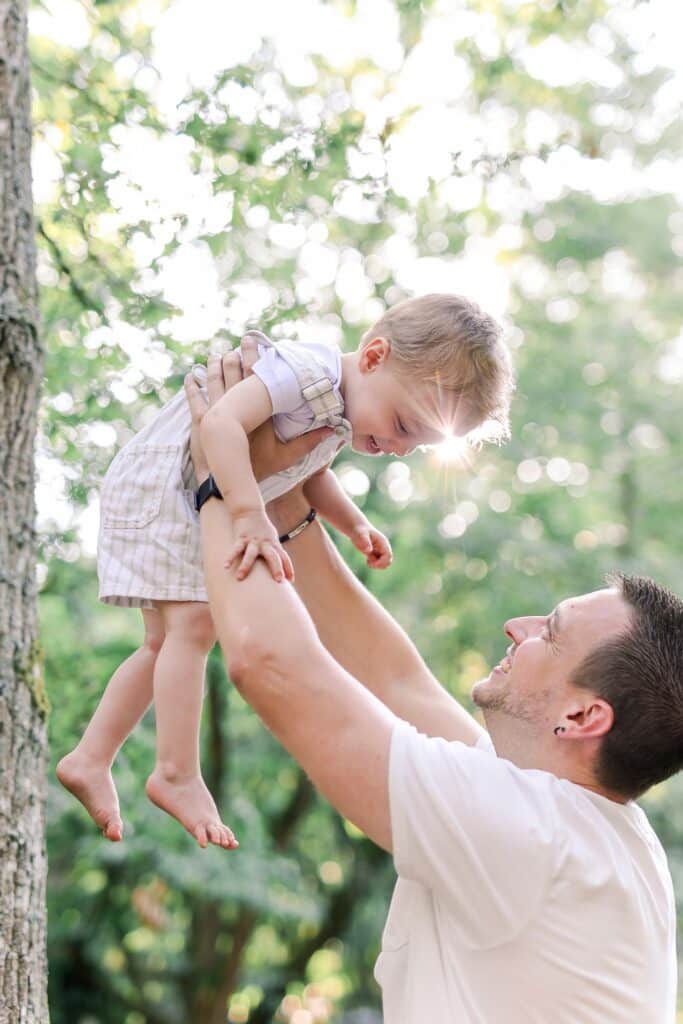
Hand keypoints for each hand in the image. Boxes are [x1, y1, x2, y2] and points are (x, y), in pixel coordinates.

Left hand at [184, 344, 332, 482]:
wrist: (229, 485)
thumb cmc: (260, 471)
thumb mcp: (287, 456)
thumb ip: (309, 442)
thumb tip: (332, 431)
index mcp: (256, 411)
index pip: (254, 375)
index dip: (253, 356)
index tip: (253, 341)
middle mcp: (234, 407)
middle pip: (232, 371)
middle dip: (234, 355)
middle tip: (237, 344)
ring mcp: (215, 413)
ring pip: (213, 380)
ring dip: (214, 366)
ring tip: (217, 355)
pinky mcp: (200, 422)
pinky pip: (194, 398)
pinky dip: (193, 385)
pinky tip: (192, 375)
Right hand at [225, 510, 293, 582]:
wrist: (250, 511)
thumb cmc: (263, 529)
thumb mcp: (272, 539)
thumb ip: (275, 552)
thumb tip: (281, 569)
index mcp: (274, 544)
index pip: (284, 557)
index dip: (288, 568)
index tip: (291, 580)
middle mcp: (265, 543)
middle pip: (273, 556)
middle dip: (276, 568)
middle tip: (278, 581)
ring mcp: (253, 541)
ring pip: (250, 554)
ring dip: (245, 566)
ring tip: (239, 578)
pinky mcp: (241, 538)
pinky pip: (235, 549)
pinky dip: (230, 557)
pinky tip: (225, 566)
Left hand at [350, 522, 392, 569]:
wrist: (357, 529)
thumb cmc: (359, 530)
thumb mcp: (360, 534)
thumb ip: (364, 541)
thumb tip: (369, 550)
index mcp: (383, 543)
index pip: (388, 556)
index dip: (380, 562)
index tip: (369, 562)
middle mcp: (384, 547)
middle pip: (388, 561)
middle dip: (379, 565)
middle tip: (368, 562)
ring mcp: (381, 551)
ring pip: (385, 564)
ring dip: (377, 565)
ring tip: (368, 560)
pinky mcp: (377, 554)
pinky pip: (380, 563)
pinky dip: (374, 564)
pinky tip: (367, 559)